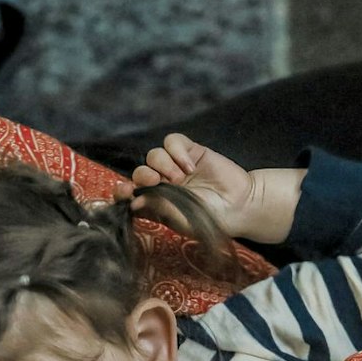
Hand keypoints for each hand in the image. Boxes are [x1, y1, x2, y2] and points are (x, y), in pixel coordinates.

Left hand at [113, 133, 256, 234]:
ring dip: (163, 164)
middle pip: (139, 171)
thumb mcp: (181, 219)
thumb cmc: (211, 218)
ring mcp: (176, 166)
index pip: (130, 193)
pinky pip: (172, 141)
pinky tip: (189, 165)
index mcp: (156, 203)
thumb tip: (132, 200)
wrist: (240, 204)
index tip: (124, 191)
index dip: (121, 190)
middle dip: (143, 175)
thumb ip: (156, 208)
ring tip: (181, 178)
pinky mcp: (190, 151)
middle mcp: (163, 184)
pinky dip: (177, 151)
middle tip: (157, 182)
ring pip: (154, 154)